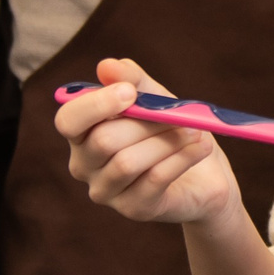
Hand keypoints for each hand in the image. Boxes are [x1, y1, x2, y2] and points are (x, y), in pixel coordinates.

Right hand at [56, 57, 242, 226]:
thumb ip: (132, 80)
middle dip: (147, 123)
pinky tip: (201, 146)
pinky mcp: (134, 209)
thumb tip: (106, 66)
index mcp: (82, 134)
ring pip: (127, 163)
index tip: (130, 92)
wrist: (205, 176)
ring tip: (195, 130)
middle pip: (103, 141)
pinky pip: (154, 180)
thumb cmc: (172, 132)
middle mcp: (84, 166)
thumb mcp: (156, 99)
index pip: (68, 121)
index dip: (95, 105)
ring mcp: (106, 191)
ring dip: (167, 141)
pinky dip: (181, 158)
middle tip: (180, 114)